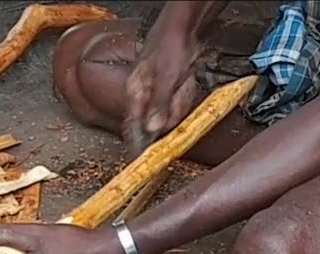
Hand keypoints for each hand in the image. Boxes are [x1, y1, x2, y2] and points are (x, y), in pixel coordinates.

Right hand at [123, 26, 202, 149]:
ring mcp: (159, 93)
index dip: (140, 145)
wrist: (185, 29)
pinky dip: (187, 93)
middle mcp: (145, 96)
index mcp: (135, 93)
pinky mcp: (172, 90)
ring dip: (181, 99)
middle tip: (178, 91)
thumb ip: (159, 105)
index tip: (146, 159)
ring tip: (182, 79)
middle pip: (159, 122)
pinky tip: (186, 79)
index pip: (133, 127)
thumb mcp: (165, 77)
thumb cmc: (169, 45)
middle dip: (173, 111)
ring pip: (173, 113)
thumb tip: (153, 129)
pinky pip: (181, 103)